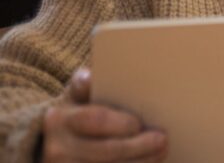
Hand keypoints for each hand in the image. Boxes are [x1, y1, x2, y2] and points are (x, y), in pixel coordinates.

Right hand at [41, 68, 167, 162]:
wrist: (55, 147)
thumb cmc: (77, 116)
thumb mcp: (76, 97)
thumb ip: (85, 84)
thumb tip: (91, 76)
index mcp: (59, 120)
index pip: (95, 120)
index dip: (121, 124)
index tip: (140, 123)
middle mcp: (57, 149)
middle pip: (105, 151)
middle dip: (137, 147)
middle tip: (162, 140)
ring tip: (161, 154)